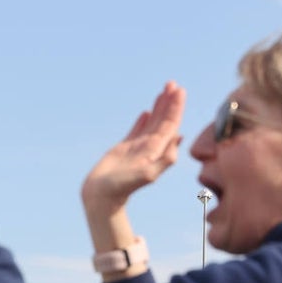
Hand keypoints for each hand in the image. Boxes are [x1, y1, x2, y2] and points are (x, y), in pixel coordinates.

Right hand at [81, 82, 184, 224]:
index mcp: (157, 151)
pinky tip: (147, 112)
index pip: (170, 125)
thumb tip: (179, 138)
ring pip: (152, 123)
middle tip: (173, 84)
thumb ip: (165, 159)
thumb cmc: (122, 188)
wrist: (102, 197)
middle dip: (169, 103)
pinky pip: (136, 131)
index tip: (179, 91)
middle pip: (164, 121)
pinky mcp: (124, 149)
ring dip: (159, 107)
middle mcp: (150, 148)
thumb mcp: (147, 175)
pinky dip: (143, 121)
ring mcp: (138, 148)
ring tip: (164, 91)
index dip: (176, 108)